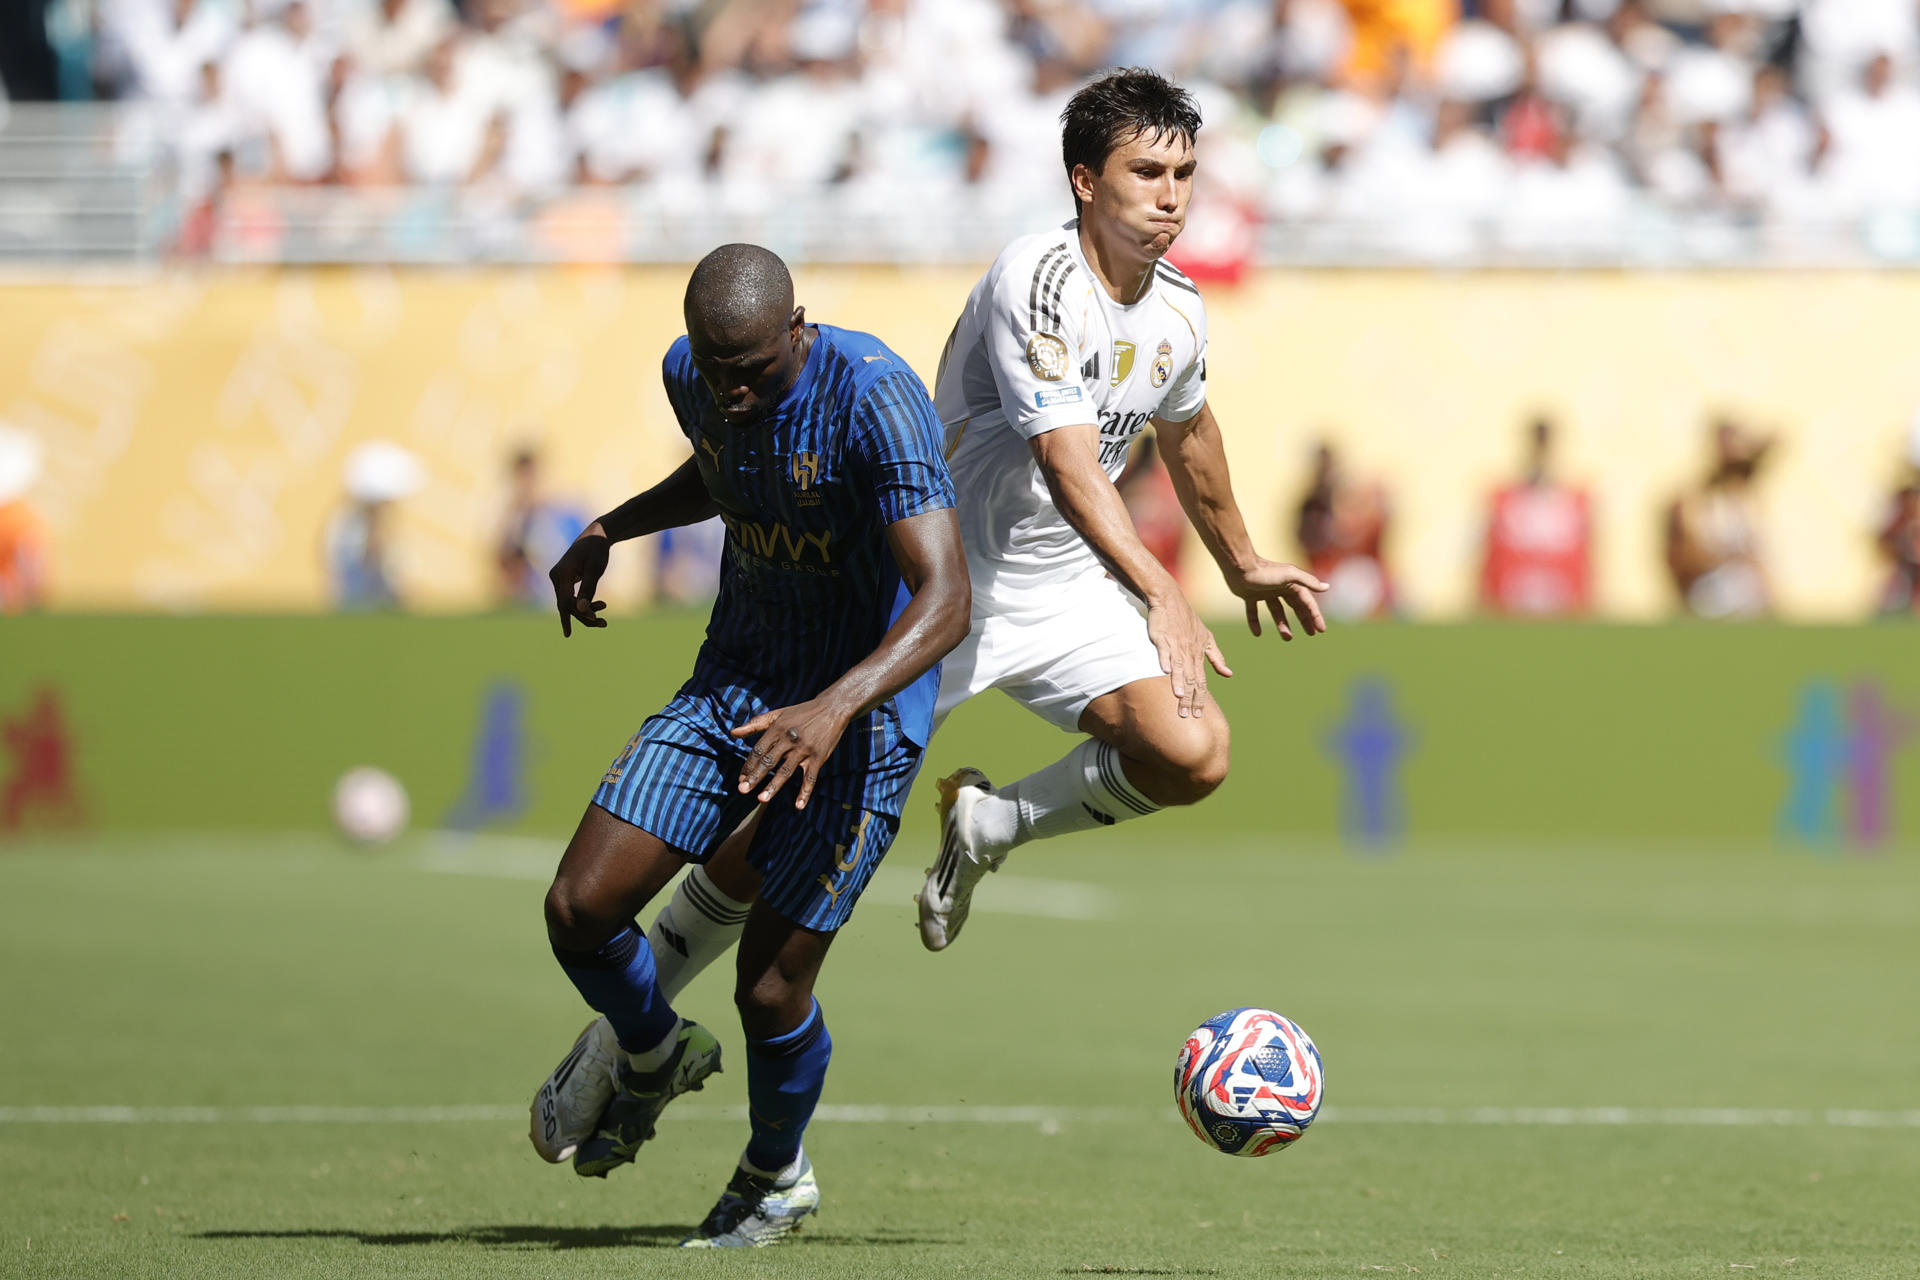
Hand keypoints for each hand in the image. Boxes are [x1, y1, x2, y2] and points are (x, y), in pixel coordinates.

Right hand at [549, 524, 610, 636]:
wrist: (595, 536)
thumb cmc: (596, 550)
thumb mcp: (596, 569)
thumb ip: (588, 589)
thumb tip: (581, 610)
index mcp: (561, 573)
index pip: (565, 600)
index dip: (577, 614)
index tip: (589, 623)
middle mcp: (556, 577)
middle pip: (565, 605)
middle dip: (583, 617)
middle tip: (604, 623)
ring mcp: (559, 580)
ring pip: (568, 604)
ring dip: (584, 614)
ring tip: (604, 622)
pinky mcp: (564, 582)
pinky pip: (571, 599)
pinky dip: (583, 606)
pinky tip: (598, 611)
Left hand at [730, 696, 854, 808]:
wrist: (832, 708)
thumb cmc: (801, 712)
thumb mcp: (777, 714)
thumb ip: (755, 724)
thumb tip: (733, 733)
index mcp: (777, 729)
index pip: (758, 750)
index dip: (748, 765)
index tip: (741, 778)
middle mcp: (789, 739)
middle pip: (768, 761)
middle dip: (755, 777)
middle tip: (742, 790)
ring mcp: (804, 749)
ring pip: (786, 771)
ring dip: (773, 786)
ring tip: (761, 799)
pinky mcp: (818, 757)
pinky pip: (810, 777)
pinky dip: (805, 792)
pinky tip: (798, 806)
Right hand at [1145, 596, 1231, 719]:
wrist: (1170, 600)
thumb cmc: (1186, 621)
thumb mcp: (1206, 638)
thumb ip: (1217, 657)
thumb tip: (1229, 674)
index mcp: (1198, 654)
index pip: (1201, 681)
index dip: (1200, 698)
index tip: (1199, 714)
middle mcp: (1189, 652)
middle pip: (1191, 679)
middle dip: (1189, 698)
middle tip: (1187, 715)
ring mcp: (1176, 645)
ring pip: (1179, 667)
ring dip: (1179, 683)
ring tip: (1179, 698)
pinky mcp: (1162, 637)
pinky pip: (1165, 650)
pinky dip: (1166, 660)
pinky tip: (1166, 671)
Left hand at [1224, 558, 1329, 639]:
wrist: (1239, 566)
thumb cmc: (1265, 571)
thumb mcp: (1290, 575)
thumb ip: (1308, 581)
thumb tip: (1327, 587)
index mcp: (1291, 583)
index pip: (1307, 602)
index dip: (1315, 615)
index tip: (1321, 630)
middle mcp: (1279, 587)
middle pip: (1295, 606)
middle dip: (1303, 620)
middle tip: (1310, 634)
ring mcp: (1264, 591)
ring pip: (1276, 611)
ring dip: (1282, 624)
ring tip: (1287, 638)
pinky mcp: (1249, 595)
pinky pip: (1253, 611)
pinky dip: (1254, 622)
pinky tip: (1257, 633)